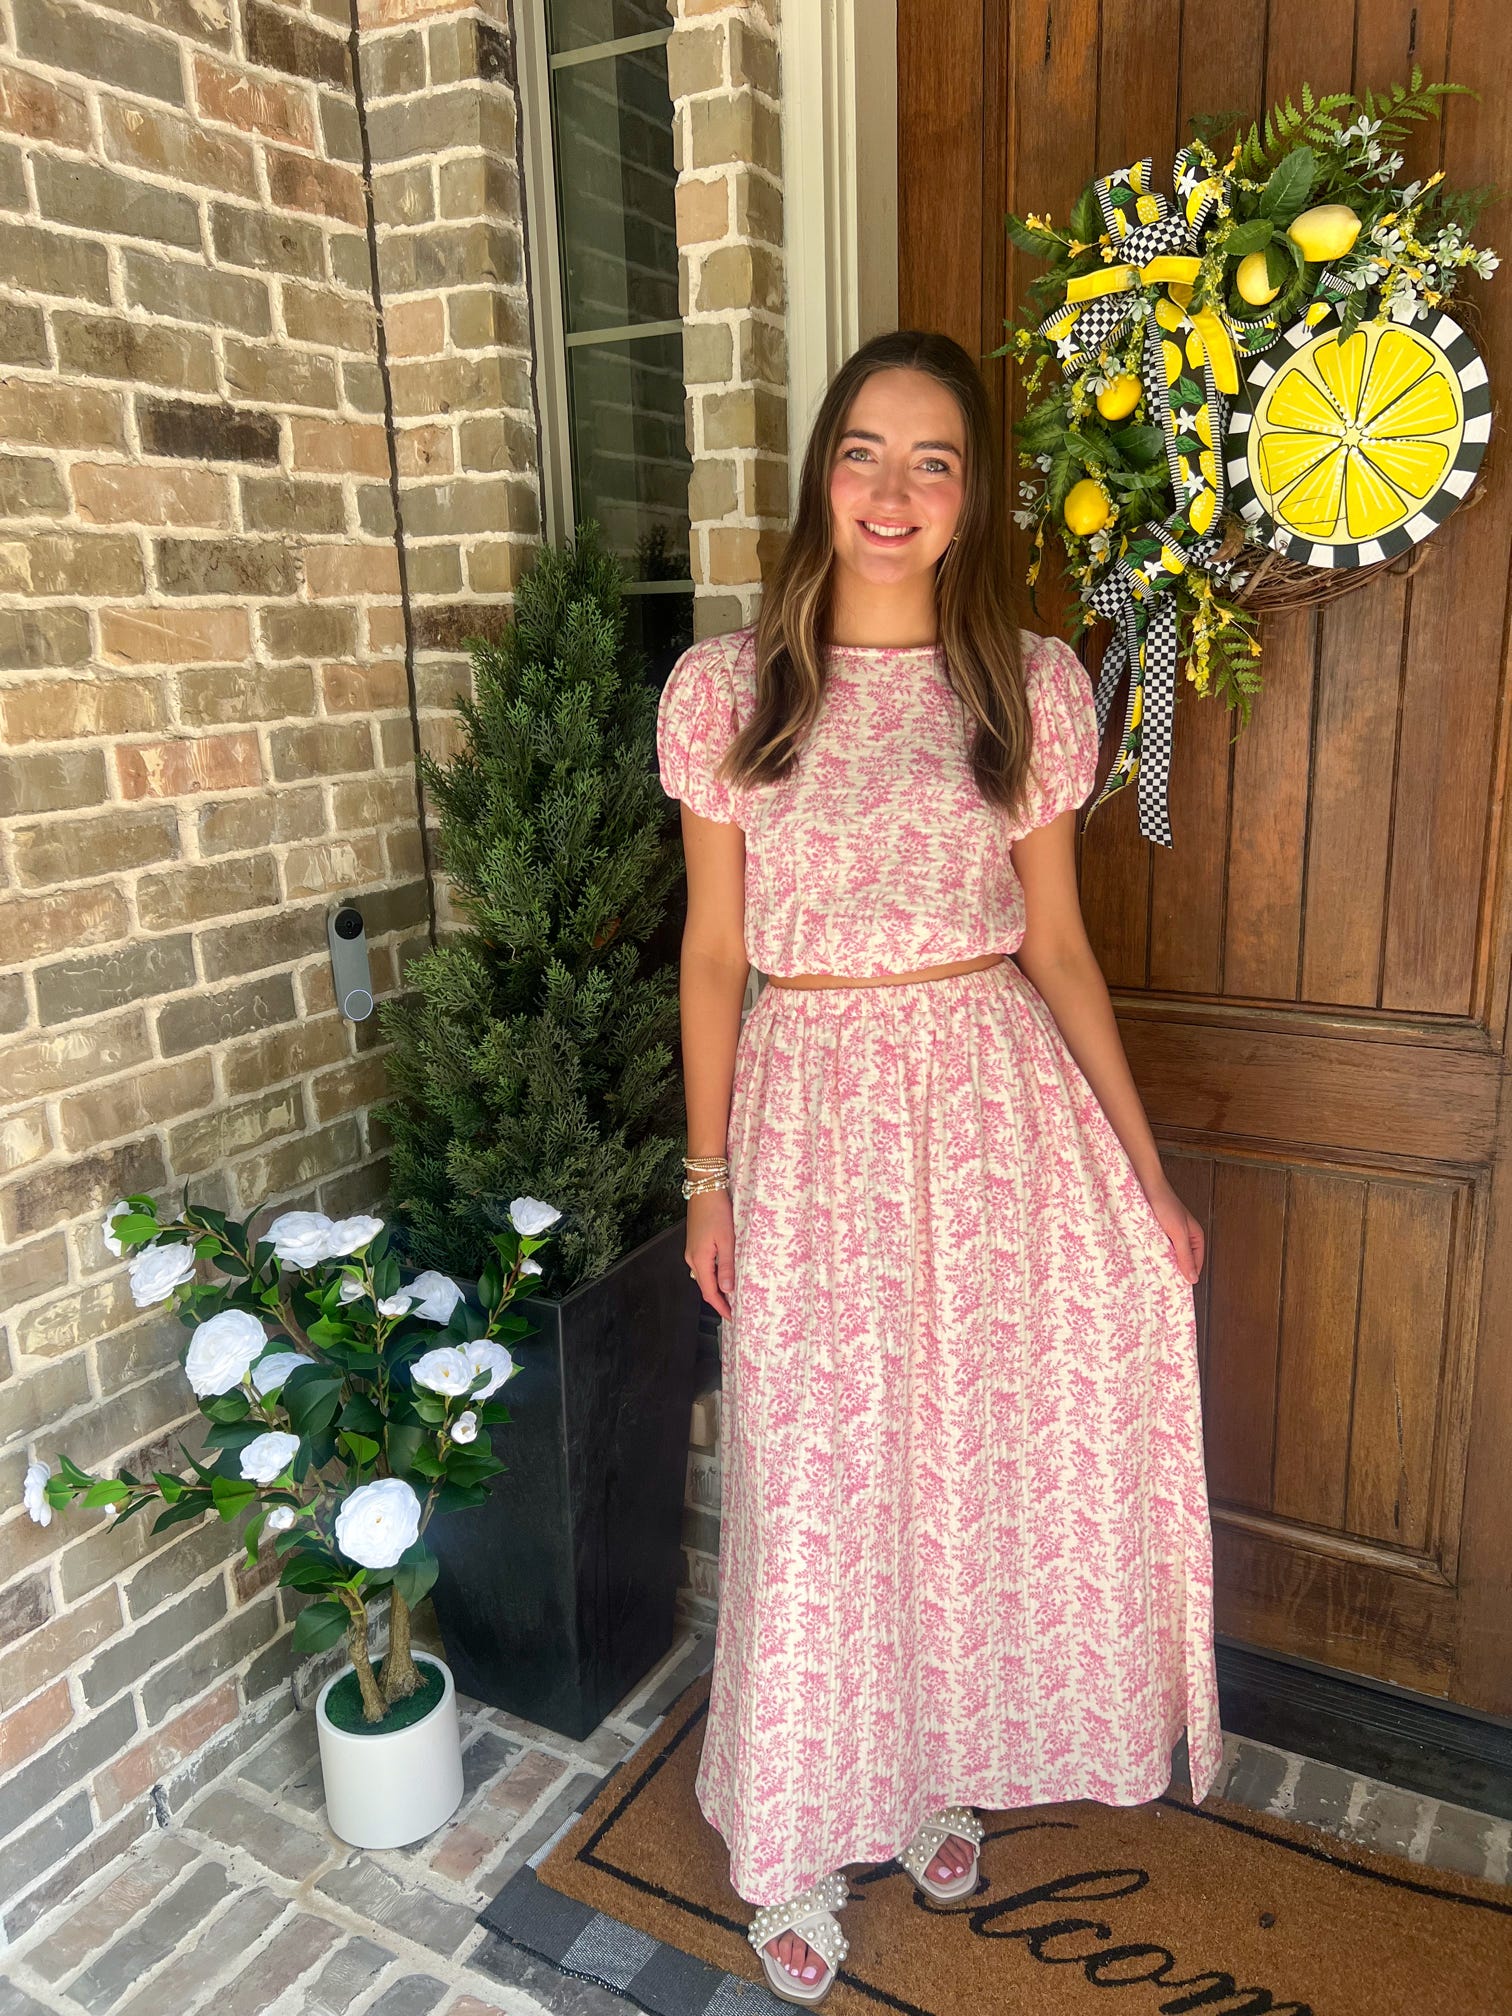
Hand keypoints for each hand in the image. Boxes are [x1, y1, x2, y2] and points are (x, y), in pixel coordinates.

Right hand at [686, 1186, 735, 1318]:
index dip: (720, 1307)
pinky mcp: (695, 1242)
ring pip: (704, 1276)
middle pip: (705, 1286)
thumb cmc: (717, 1210)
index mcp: (699, 1259)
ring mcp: (692, 1249)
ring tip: (731, 1295)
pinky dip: (713, 1275)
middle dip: (718, 1300)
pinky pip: (703, 1265)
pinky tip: (723, 1274)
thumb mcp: (727, 1239)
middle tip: (735, 1309)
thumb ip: (727, 1266)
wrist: (705, 1187)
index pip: (709, 1292)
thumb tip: (727, 1290)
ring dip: (716, 1287)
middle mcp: (692, 1257)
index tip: (731, 1317)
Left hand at [1142, 1176, 1203, 1284]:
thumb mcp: (1178, 1233)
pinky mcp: (1156, 1231)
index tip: (1177, 1290)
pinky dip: (1153, 1254)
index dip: (1187, 1276)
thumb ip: (1185, 1255)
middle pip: (1182, 1260)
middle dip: (1174, 1270)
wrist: (1145, 1185)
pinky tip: (1145, 1260)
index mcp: (1195, 1237)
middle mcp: (1184, 1236)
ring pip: (1168, 1254)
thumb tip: (1193, 1279)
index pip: (1195, 1264)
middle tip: (1163, 1285)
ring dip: (1162, 1262)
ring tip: (1153, 1275)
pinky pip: (1157, 1247)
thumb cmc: (1164, 1205)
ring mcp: (1170, 1234)